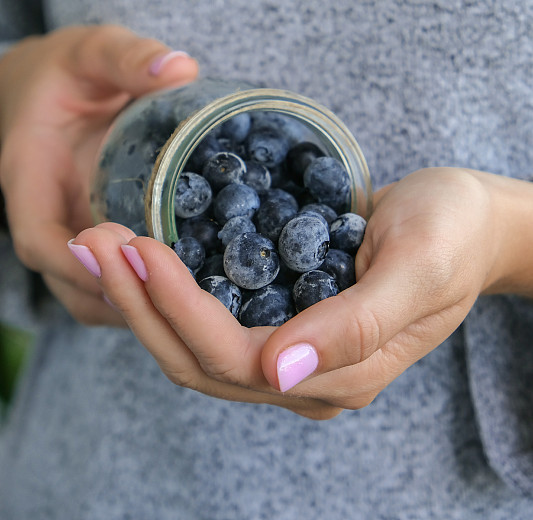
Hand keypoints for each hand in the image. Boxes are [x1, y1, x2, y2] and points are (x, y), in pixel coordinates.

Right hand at [0, 24, 197, 325]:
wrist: (53, 83)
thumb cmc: (66, 68)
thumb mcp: (91, 50)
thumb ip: (127, 56)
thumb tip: (180, 68)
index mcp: (31, 177)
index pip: (39, 239)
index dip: (78, 265)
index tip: (127, 266)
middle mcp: (49, 215)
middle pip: (71, 283)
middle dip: (120, 299)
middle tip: (181, 297)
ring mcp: (74, 229)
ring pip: (94, 291)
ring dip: (137, 305)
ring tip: (194, 302)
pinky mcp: (99, 231)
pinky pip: (117, 275)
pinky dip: (146, 289)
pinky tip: (194, 284)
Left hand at [67, 168, 532, 416]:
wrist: (470, 220)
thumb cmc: (452, 232)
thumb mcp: (420, 265)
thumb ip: (357, 323)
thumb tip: (279, 370)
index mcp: (343, 371)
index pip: (235, 358)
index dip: (177, 309)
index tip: (136, 246)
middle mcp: (308, 373)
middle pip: (199, 359)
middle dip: (139, 303)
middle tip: (93, 238)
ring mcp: (293, 349)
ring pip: (196, 345)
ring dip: (143, 297)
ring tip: (101, 241)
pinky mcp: (284, 317)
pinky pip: (213, 316)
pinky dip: (170, 289)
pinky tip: (142, 251)